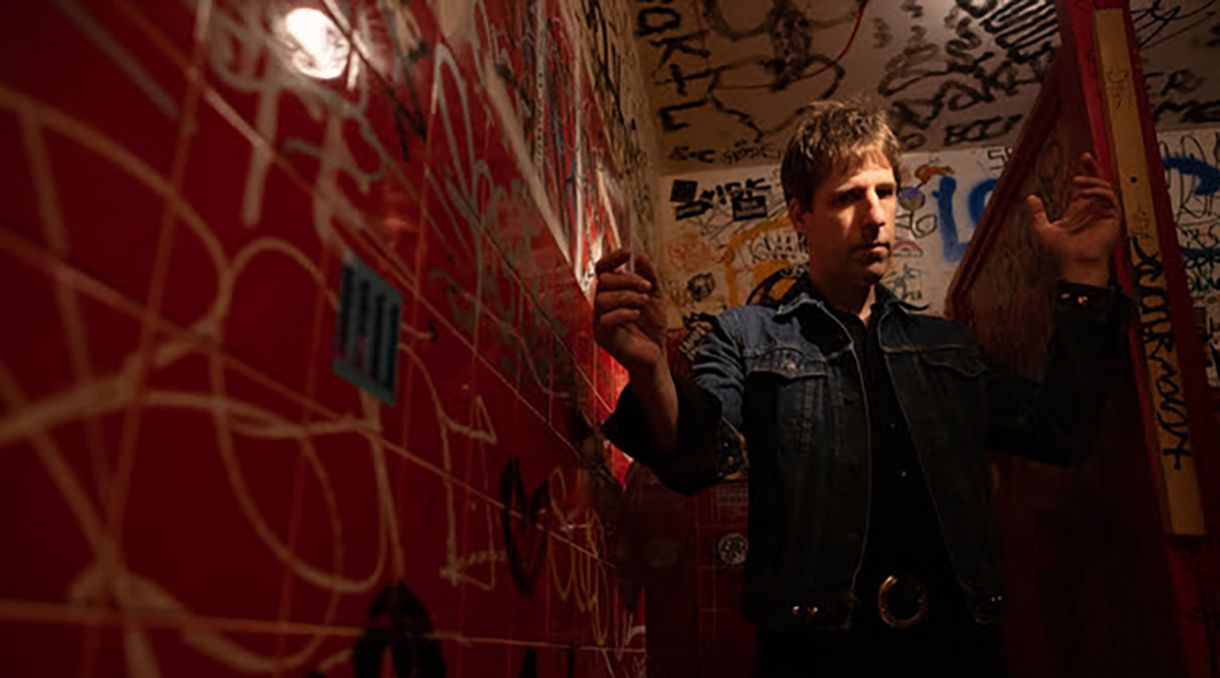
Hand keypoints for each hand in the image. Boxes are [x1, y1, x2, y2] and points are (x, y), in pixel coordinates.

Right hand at [593, 248, 667, 375]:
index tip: (628, 253)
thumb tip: (641, 256)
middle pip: (603, 281)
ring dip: (627, 296)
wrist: (656, 355)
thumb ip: (649, 277)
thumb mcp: (655, 297)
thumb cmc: (652, 327)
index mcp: (611, 293)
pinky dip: (623, 312)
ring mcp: (600, 321)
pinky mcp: (603, 337)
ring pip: (602, 299)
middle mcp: (602, 305)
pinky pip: (605, 320)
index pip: (602, 270)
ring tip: (643, 302)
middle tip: (646, 288)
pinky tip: (636, 314)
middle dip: (627, 280)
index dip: (612, 258)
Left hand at [1026, 152, 1121, 285]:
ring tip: (1078, 181)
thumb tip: (1030, 198)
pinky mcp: (1112, 218)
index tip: (1082, 159)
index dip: (1085, 171)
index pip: (1085, 186)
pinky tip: (1086, 192)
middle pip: (1097, 183)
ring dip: (1093, 181)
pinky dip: (1099, 192)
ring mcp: (1104, 213)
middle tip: (1086, 157)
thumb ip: (1037, 214)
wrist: (1076, 265)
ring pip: (1105, 188)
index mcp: (1080, 210)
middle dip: (1093, 169)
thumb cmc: (1062, 253)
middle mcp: (1093, 210)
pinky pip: (1110, 199)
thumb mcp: (1044, 230)